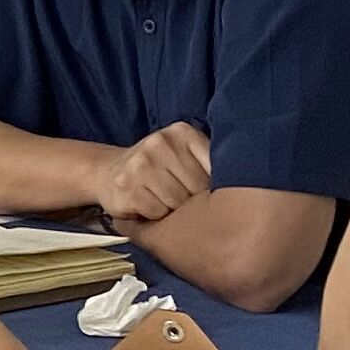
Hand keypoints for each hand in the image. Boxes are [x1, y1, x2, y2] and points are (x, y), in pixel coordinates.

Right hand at [95, 122, 213, 227]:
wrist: (107, 173)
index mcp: (182, 132)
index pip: (216, 168)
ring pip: (179, 203)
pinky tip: (146, 205)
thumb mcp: (185, 156)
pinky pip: (158, 213)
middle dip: (193, 201)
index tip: (199, 188)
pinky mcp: (127, 187)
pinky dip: (155, 216)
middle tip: (178, 196)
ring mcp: (141, 163)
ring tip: (162, 200)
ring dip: (174, 211)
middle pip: (198, 188)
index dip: (211, 187)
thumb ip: (211, 163)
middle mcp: (160, 142)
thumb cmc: (157, 170)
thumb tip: (242, 186)